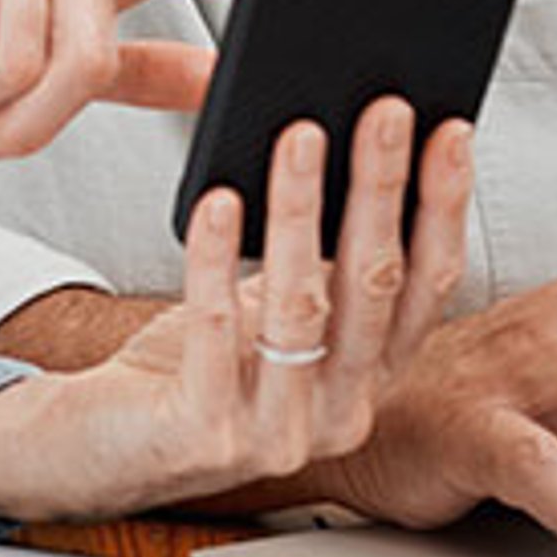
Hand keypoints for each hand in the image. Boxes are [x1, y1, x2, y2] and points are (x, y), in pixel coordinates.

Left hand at [0, 98, 473, 520]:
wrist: (105, 446)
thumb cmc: (194, 364)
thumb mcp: (270, 307)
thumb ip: (317, 256)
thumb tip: (340, 141)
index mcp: (368, 376)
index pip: (430, 286)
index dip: (443, 207)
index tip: (450, 132)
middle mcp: (339, 410)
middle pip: (375, 285)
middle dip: (381, 187)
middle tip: (384, 111)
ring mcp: (277, 431)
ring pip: (302, 305)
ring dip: (302, 211)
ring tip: (298, 136)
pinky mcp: (205, 433)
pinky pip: (215, 332)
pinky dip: (217, 260)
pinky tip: (218, 203)